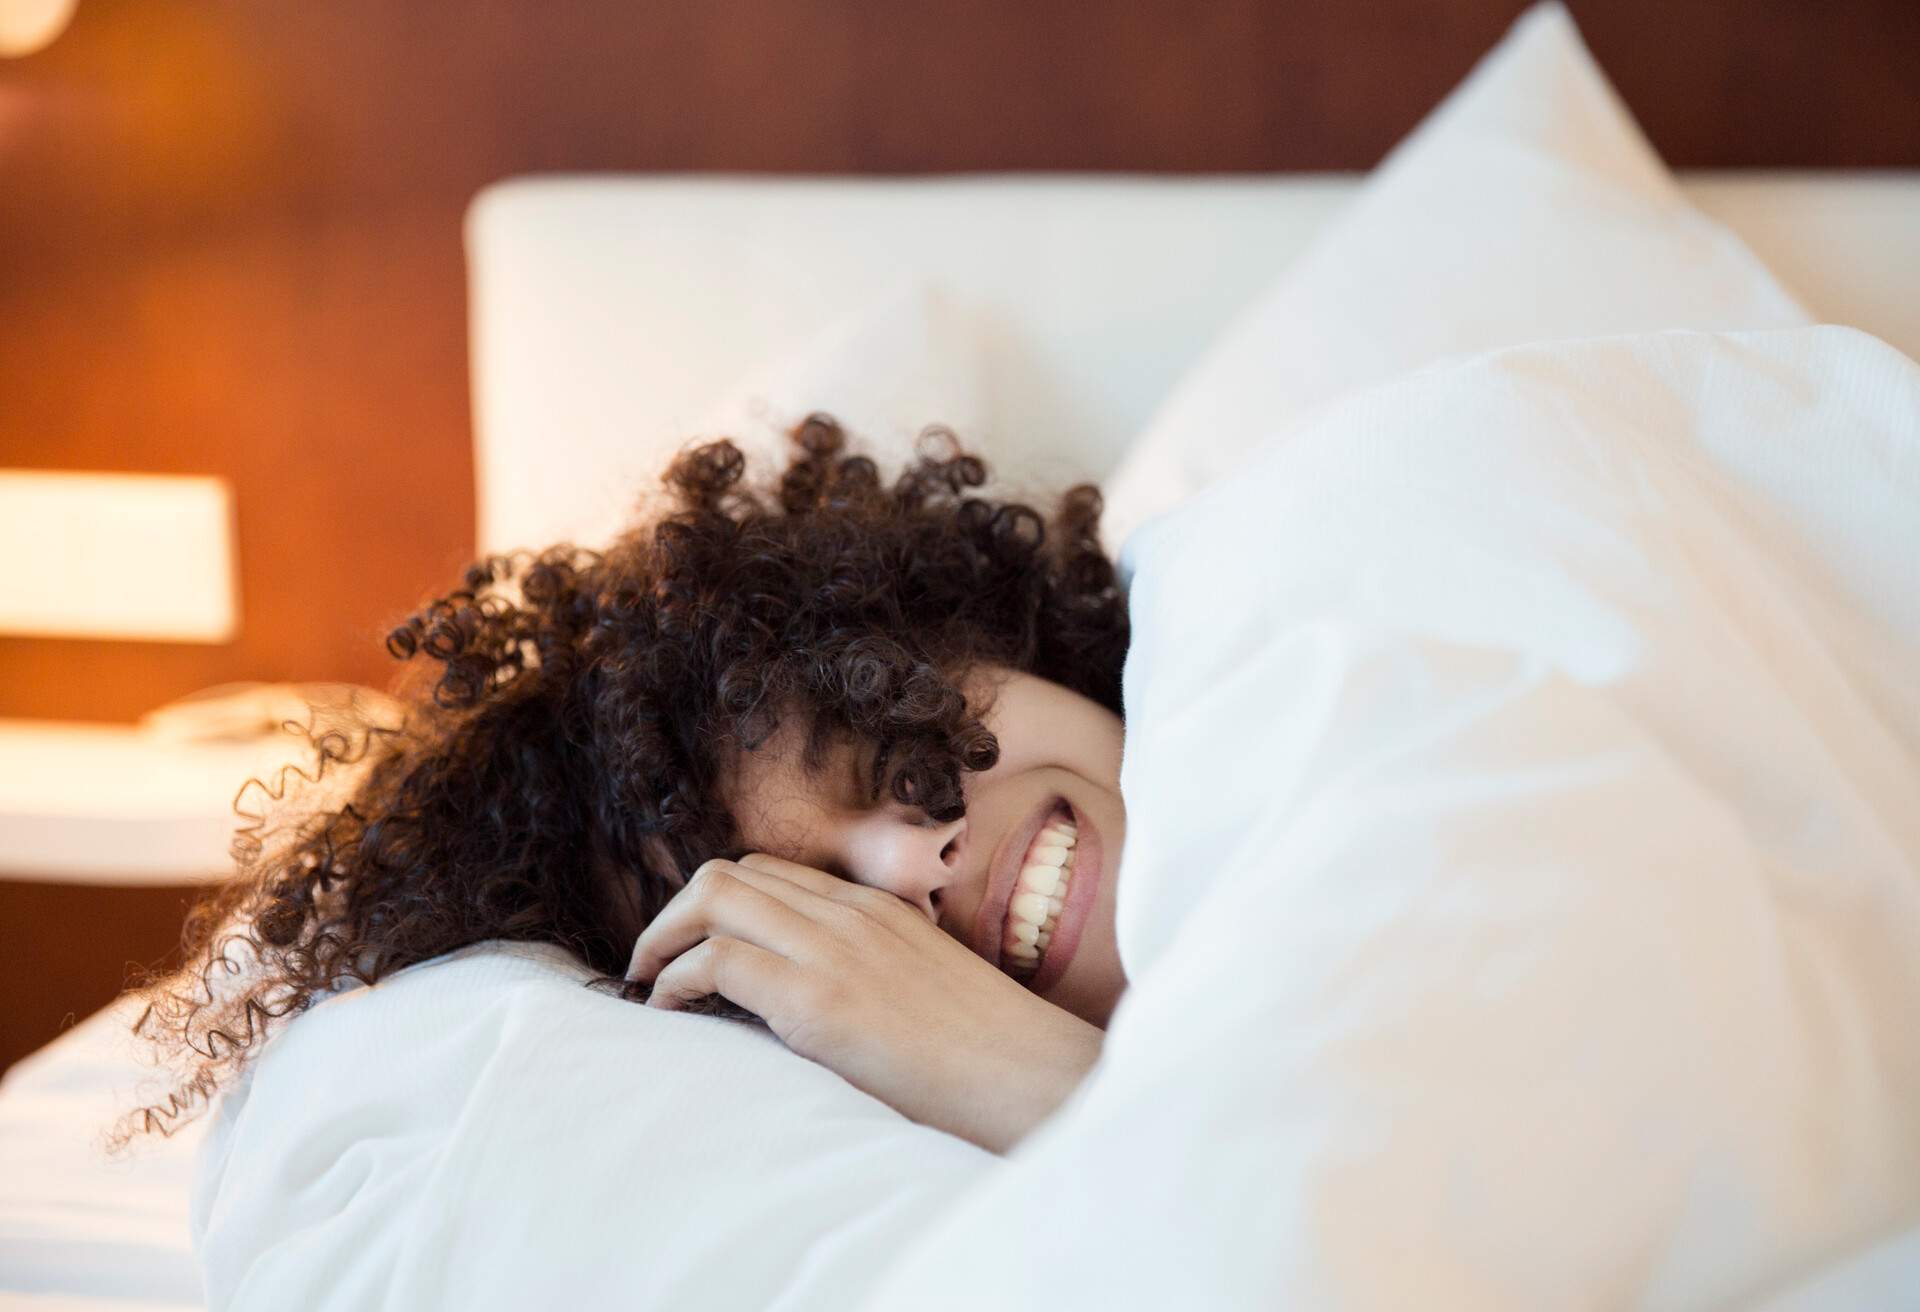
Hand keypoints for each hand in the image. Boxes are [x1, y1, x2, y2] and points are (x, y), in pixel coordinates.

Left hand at [625, 853, 1102, 1152]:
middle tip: (651, 963)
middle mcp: (852, 914)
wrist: (1035, 1081)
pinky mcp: (821, 1000)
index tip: (690, 947)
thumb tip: (813, 1006)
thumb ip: (871, 974)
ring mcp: (836, 950)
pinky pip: (720, 960)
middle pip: (730, 872)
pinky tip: (673, 1011)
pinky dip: (677, 978)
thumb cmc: (990, 1057)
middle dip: (673, 913)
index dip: (716, 905)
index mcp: (877, 910)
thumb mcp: (926, 988)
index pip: (771, 873)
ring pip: (714, 896)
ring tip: (647, 983)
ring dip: (662, 938)